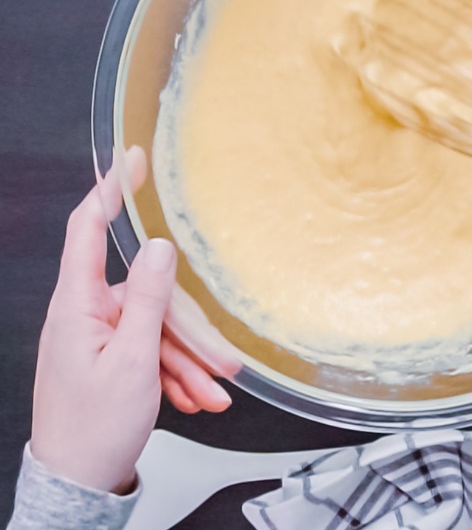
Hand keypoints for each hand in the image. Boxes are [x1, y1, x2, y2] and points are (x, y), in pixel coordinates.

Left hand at [31, 148, 232, 494]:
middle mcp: (84, 315)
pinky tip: (196, 397)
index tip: (132, 159)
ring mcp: (97, 339)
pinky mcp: (109, 360)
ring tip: (212, 391)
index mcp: (76, 306)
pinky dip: (176, 373)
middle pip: (148, 296)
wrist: (78, 485)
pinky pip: (152, 352)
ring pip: (157, 329)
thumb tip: (160, 248)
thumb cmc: (94, 429)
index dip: (110, 190)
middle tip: (222, 363)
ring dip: (189, 361)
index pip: (87, 230)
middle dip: (189, 332)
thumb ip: (150, 300)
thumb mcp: (133, 361)